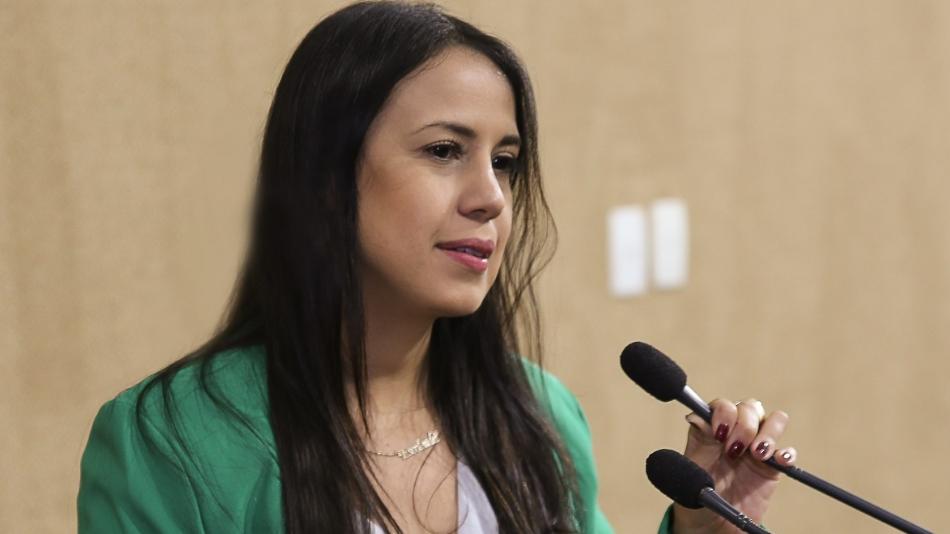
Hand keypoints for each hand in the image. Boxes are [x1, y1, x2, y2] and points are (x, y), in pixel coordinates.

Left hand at [670, 398, 796, 533]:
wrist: (712, 525)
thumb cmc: (696, 495)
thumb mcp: (690, 469)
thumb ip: (696, 443)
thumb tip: (696, 416)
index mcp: (712, 430)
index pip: (723, 405)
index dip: (724, 413)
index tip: (719, 433)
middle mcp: (734, 433)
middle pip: (750, 407)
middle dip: (744, 424)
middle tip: (735, 450)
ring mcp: (755, 447)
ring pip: (773, 420)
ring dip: (769, 431)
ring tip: (757, 453)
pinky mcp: (772, 466)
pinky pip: (787, 451)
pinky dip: (787, 452)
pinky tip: (779, 461)